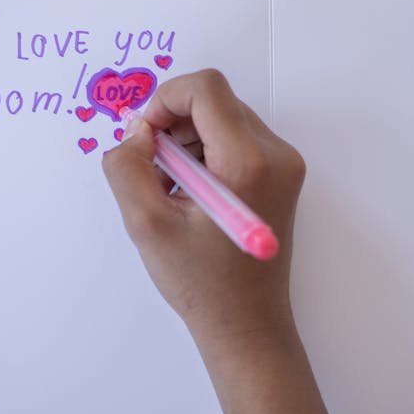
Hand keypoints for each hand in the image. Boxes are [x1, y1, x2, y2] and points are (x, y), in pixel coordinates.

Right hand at [103, 69, 343, 413]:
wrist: (247, 325)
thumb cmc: (200, 283)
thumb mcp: (146, 225)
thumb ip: (128, 167)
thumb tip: (135, 134)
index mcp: (248, 163)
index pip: (205, 88)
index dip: (164, 100)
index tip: (143, 138)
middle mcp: (277, 155)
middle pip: (215, 101)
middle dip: (173, 124)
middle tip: (151, 168)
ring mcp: (285, 165)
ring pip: (224, 118)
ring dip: (187, 140)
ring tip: (169, 187)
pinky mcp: (282, 176)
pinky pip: (237, 140)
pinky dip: (205, 153)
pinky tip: (190, 193)